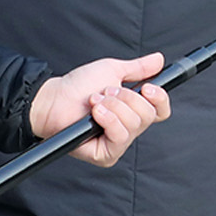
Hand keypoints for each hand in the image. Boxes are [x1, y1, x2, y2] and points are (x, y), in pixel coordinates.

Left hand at [28, 53, 171, 165]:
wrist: (54, 100)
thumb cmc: (77, 87)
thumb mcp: (112, 70)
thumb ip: (139, 68)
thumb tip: (159, 60)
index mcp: (133, 109)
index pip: (160, 110)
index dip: (159, 98)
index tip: (147, 87)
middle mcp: (129, 127)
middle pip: (149, 115)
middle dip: (127, 98)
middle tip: (106, 92)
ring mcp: (118, 142)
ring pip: (135, 125)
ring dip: (114, 107)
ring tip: (96, 102)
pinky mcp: (106, 154)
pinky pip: (120, 137)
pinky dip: (109, 121)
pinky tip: (96, 114)